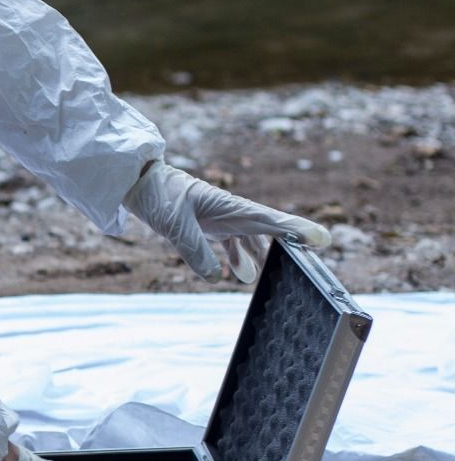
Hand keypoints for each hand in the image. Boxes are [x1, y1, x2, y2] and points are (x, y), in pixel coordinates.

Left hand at [123, 160, 330, 282]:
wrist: (138, 182)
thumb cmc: (158, 196)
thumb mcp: (174, 225)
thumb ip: (194, 251)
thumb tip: (216, 277)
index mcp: (229, 206)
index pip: (270, 221)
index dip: (297, 231)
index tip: (322, 240)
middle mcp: (231, 212)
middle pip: (268, 230)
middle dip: (289, 245)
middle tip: (309, 263)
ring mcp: (221, 218)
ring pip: (251, 239)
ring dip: (260, 257)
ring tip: (262, 278)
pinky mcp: (209, 224)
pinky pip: (232, 242)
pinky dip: (238, 257)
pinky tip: (239, 274)